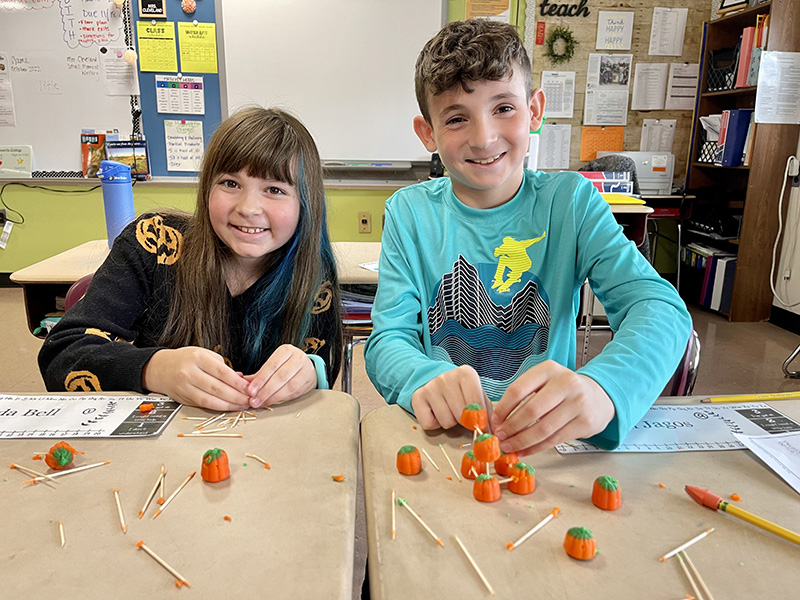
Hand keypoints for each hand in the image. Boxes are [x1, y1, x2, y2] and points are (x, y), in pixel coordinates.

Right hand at [142, 347, 250, 410]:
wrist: (161, 368)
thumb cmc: (186, 359)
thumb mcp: (205, 355)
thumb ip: (223, 366)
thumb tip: (242, 379)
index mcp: (198, 357)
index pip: (222, 372)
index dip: (238, 383)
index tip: (250, 388)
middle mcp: (189, 372)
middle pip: (217, 388)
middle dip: (237, 396)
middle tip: (250, 400)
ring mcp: (185, 386)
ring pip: (210, 400)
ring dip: (229, 405)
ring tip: (242, 406)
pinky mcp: (183, 398)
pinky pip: (204, 405)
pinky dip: (219, 407)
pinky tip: (229, 407)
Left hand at [244, 344, 316, 407]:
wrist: (305, 366)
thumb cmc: (285, 365)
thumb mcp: (272, 365)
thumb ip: (257, 375)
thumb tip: (241, 383)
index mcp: (286, 350)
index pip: (272, 366)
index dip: (260, 379)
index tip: (250, 391)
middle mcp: (298, 358)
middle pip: (281, 377)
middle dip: (265, 391)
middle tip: (254, 400)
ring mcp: (306, 370)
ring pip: (289, 387)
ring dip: (273, 397)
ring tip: (262, 403)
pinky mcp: (309, 382)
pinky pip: (294, 393)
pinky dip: (282, 399)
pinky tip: (272, 402)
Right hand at [411, 365, 483, 429]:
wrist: (440, 384)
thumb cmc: (463, 393)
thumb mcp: (479, 398)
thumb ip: (487, 415)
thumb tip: (492, 435)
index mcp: (466, 373)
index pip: (475, 403)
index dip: (479, 419)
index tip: (480, 423)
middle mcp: (446, 377)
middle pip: (461, 415)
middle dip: (463, 421)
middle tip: (461, 413)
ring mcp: (430, 386)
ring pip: (446, 421)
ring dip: (449, 422)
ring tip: (448, 410)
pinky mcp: (417, 397)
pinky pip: (429, 424)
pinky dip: (434, 424)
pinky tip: (436, 412)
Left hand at [491, 360, 614, 455]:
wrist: (598, 396)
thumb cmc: (564, 390)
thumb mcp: (545, 381)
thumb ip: (524, 395)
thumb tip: (500, 420)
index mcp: (548, 370)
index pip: (518, 389)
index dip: (503, 408)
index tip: (495, 421)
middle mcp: (565, 383)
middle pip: (530, 410)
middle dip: (511, 427)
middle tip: (500, 437)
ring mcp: (577, 403)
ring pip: (543, 428)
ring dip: (522, 441)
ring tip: (510, 446)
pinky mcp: (584, 423)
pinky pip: (554, 439)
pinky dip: (536, 448)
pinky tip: (525, 450)